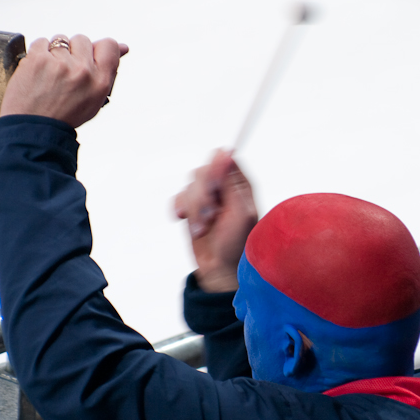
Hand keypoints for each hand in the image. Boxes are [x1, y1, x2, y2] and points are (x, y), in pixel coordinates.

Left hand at [0, 34, 128, 127]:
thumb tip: (122, 47)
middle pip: (82, 39)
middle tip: (66, 73)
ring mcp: (60, 64)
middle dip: (74, 52)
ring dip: (55, 52)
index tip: (90, 56)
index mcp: (100, 82)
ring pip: (61, 39)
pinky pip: (41, 41)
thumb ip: (107, 71)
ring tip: (51, 74)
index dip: (98, 48)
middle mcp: (83, 72)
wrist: (34, 128)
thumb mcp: (94, 99)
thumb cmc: (63, 115)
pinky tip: (39, 71)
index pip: (109, 45)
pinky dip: (39, 53)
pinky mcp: (38, 58)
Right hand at [175, 151, 257, 291]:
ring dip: (194, 209)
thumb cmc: (237, 244)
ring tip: (203, 228)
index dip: (214, 172)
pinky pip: (179, 197)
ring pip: (190, 186)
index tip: (214, 189)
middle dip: (202, 196)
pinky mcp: (193, 209)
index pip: (222, 159)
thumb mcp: (240, 211)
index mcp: (240, 185)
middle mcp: (224, 188)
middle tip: (211, 215)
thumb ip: (231, 181)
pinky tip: (186, 221)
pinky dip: (181, 210)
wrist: (221, 269)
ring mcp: (207, 198)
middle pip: (202, 172)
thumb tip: (226, 151)